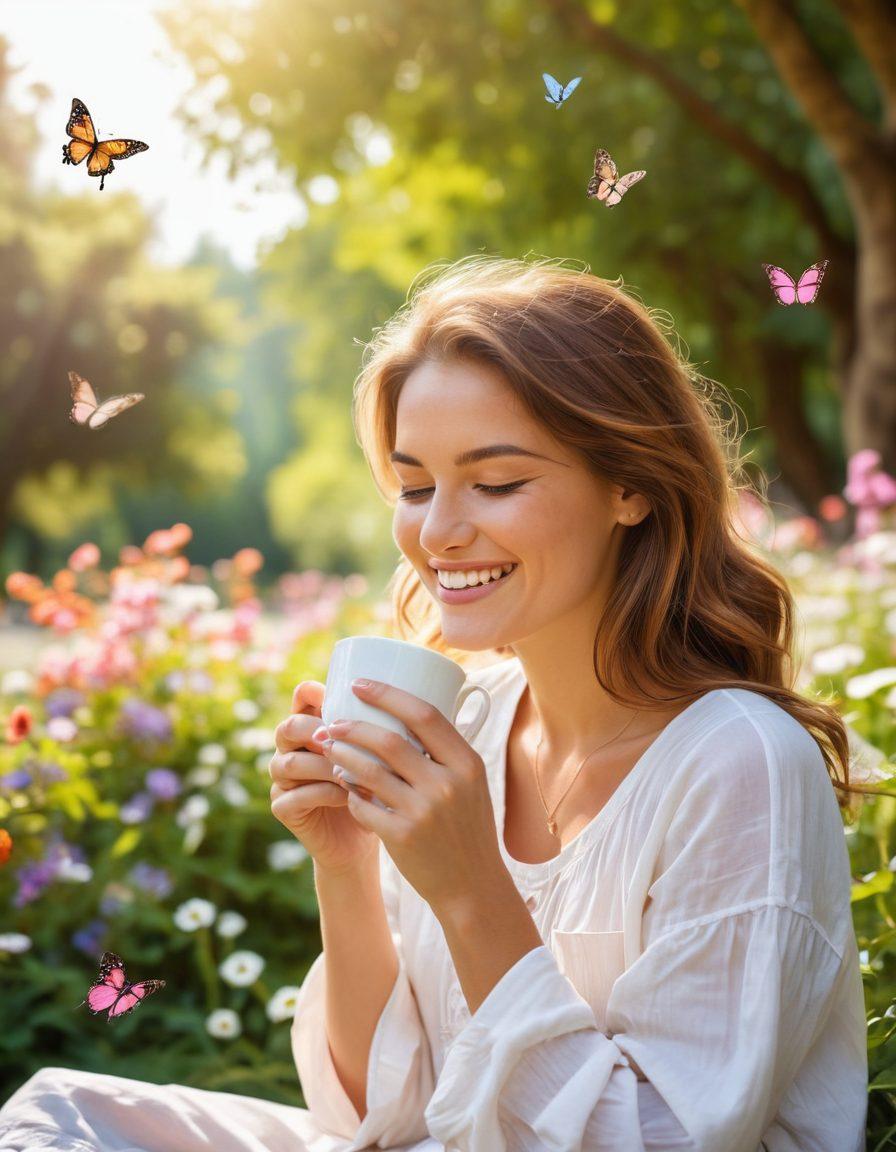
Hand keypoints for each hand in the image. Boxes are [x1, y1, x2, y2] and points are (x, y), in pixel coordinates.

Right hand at [268, 681, 379, 875]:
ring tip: (355, 772)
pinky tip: (349, 796)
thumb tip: (416, 698)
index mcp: (314, 727)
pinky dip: (325, 793)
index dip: (311, 693)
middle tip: (341, 736)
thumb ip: (384, 729)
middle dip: (313, 729)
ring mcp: (284, 779)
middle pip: (289, 727)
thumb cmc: (380, 787)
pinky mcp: (284, 808)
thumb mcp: (383, 754)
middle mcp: (292, 749)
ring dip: (324, 765)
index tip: (334, 694)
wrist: (368, 834)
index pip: (301, 698)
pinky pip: (297, 796)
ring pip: (289, 763)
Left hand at [318, 679, 504, 910]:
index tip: (360, 684)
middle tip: (332, 722)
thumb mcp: (471, 785)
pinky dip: (349, 792)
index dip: (388, 694)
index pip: (425, 714)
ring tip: (328, 748)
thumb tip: (405, 714)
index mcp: (467, 763)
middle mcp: (447, 784)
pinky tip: (343, 785)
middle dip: (353, 726)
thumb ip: (445, 754)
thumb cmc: (468, 828)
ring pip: (369, 772)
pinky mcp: (402, 837)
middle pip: (390, 741)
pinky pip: (364, 806)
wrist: (473, 886)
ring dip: (342, 756)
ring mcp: (423, 812)